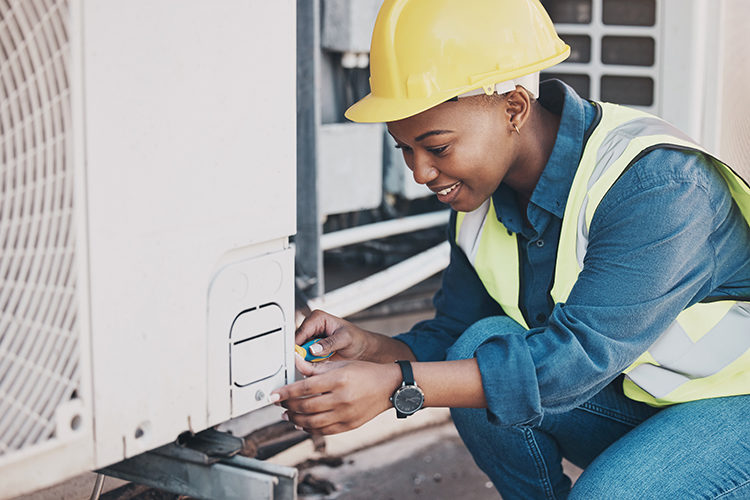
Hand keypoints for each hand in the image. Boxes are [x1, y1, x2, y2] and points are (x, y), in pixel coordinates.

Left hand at [271, 354, 400, 434]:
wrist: (389, 387)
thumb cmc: (366, 373)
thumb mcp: (341, 364)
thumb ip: (316, 366)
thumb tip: (296, 361)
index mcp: (338, 379)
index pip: (304, 388)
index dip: (285, 392)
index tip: (273, 395)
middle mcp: (341, 398)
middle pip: (305, 406)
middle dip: (288, 405)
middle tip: (279, 403)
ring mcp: (345, 414)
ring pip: (311, 422)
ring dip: (295, 419)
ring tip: (287, 414)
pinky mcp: (348, 425)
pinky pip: (323, 431)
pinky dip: (308, 428)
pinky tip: (301, 423)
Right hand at [295, 309, 373, 360]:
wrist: (364, 349)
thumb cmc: (358, 339)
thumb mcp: (345, 339)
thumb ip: (329, 344)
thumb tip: (313, 349)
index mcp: (318, 318)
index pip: (301, 331)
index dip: (298, 345)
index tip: (298, 356)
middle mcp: (312, 328)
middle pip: (297, 342)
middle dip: (301, 354)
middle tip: (309, 363)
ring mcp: (311, 340)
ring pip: (299, 352)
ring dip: (305, 360)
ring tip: (318, 364)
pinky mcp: (312, 350)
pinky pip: (304, 359)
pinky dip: (309, 364)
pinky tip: (318, 366)